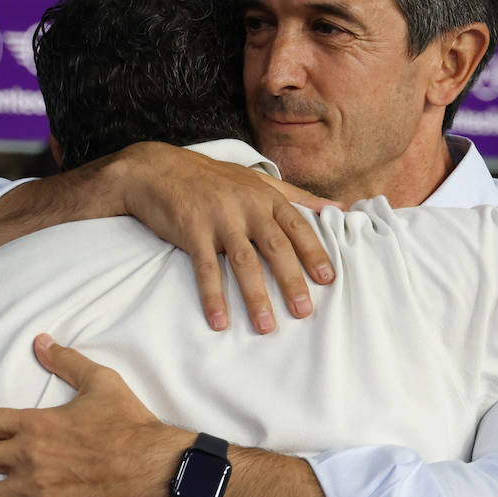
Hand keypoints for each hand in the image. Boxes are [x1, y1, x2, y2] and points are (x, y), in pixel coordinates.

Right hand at [117, 142, 338, 333]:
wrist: (159, 169)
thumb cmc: (213, 178)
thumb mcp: (258, 180)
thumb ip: (297, 195)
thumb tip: (338, 206)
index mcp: (265, 197)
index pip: (296, 227)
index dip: (313, 252)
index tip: (328, 279)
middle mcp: (246, 206)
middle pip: (275, 247)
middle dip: (291, 281)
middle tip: (303, 311)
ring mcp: (219, 218)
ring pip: (243, 262)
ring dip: (256, 296)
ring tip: (266, 327)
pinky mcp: (192, 230)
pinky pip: (206, 269)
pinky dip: (213, 296)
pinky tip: (219, 321)